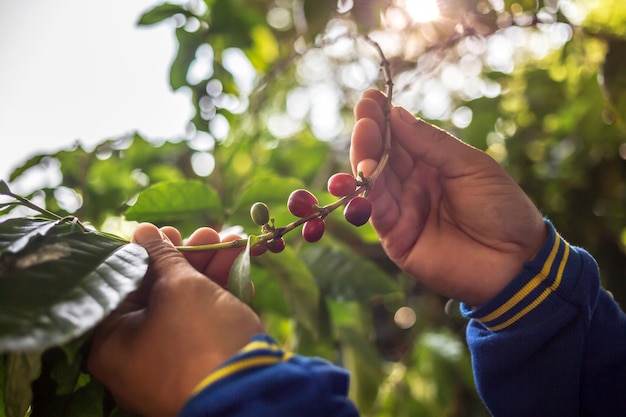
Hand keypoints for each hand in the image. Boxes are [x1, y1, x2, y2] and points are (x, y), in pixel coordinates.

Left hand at [88, 223, 263, 416]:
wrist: (252, 394)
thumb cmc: (202, 338)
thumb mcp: (180, 287)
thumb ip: (161, 255)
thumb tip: (143, 231)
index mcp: (111, 343)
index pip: (126, 284)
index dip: (151, 251)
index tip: (172, 230)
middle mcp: (133, 358)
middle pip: (158, 293)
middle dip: (192, 258)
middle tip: (211, 234)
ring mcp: (168, 365)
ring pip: (186, 307)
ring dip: (212, 272)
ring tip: (236, 244)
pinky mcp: (200, 368)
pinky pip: (204, 326)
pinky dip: (221, 299)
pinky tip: (243, 275)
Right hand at [350, 90, 546, 305]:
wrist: (517, 261)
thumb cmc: (502, 209)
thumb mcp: (471, 166)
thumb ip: (432, 144)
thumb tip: (398, 114)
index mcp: (433, 166)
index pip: (401, 138)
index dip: (385, 119)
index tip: (371, 98)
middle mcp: (412, 185)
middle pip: (383, 156)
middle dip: (371, 133)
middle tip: (365, 112)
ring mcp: (402, 211)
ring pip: (374, 181)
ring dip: (366, 156)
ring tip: (364, 132)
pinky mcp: (396, 237)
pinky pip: (376, 210)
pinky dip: (369, 190)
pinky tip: (367, 168)